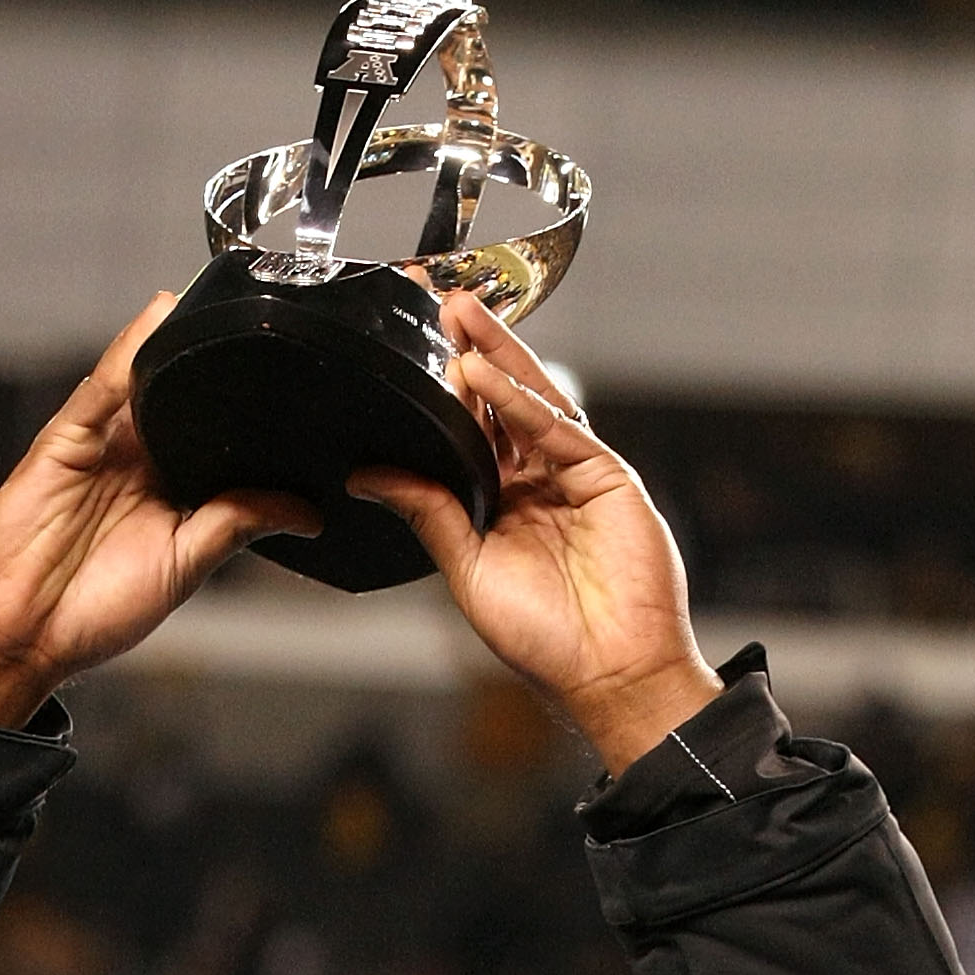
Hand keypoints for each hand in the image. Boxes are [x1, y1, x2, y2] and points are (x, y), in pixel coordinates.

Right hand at [0, 295, 318, 727]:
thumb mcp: (184, 565)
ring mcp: (101, 446)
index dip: (248, 412)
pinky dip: (129, 352)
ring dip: (178, 347)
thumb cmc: (94, 611)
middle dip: (217, 368)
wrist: (24, 635)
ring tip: (224, 308)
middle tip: (269, 333)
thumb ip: (237, 524)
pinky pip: (100, 388)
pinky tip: (161, 317)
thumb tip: (305, 512)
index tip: (297, 389)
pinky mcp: (66, 439)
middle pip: (183, 399)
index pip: (215, 436)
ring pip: (146, 382)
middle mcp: (137, 461)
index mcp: (169, 491)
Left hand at [350, 293, 721, 773]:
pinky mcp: (604, 476)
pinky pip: (555, 428)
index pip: (469, 432)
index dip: (443, 392)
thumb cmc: (544, 640)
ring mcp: (573, 474)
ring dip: (494, 354)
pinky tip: (481, 370)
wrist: (606, 672)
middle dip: (469, 351)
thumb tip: (368, 474)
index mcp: (503, 505)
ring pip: (529, 400)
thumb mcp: (468, 570)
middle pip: (499, 402)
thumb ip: (429, 513)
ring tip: (456, 313)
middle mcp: (537, 482)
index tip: (410, 351)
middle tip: (433, 302)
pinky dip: (518, 398)